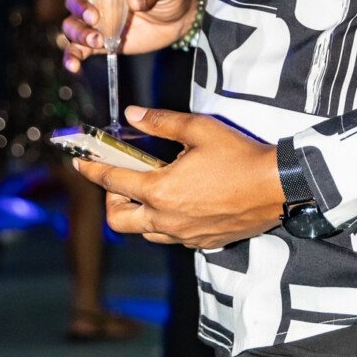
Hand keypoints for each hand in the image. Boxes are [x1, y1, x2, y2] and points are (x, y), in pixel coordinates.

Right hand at [62, 0, 197, 71]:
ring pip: (73, 25)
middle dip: (79, 9)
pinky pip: (79, 49)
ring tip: (97, 41)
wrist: (181, 18)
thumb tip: (133, 0)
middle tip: (95, 18)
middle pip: (73, 0)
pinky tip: (73, 65)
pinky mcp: (100, 41)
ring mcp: (96, 20)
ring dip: (78, 34)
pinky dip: (72, 56)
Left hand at [71, 104, 284, 248]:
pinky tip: (182, 203)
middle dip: (112, 201)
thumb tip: (132, 113)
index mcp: (160, 191)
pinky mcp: (202, 243)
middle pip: (119, 221)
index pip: (113, 182)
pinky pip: (172, 238)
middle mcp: (166, 219)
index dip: (92, 170)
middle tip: (123, 180)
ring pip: (145, 232)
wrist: (277, 187)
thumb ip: (161, 122)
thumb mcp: (199, 129)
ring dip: (139, 214)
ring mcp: (184, 235)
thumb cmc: (239, 156)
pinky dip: (165, 223)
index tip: (79, 162)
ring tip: (153, 191)